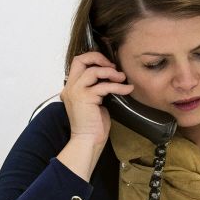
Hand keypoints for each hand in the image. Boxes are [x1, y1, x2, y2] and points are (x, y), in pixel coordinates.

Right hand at [60, 52, 130, 171]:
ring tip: (122, 78)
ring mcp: (76, 92)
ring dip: (111, 72)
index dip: (94, 59)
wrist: (87, 140)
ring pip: (93, 71)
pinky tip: (128, 89)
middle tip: (113, 66)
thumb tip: (112, 76)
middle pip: (80, 60)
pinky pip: (105, 86)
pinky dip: (119, 87)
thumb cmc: (93, 124)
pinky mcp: (85, 98)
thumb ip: (97, 87)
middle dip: (99, 58)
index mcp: (71, 87)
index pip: (78, 63)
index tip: (109, 66)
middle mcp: (70, 87)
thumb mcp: (94, 100)